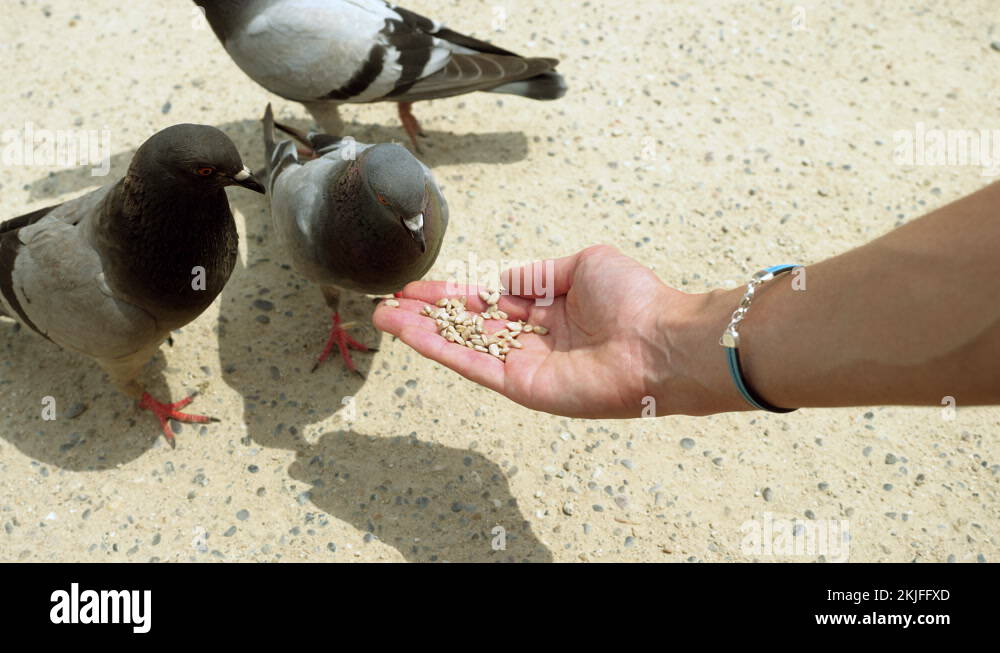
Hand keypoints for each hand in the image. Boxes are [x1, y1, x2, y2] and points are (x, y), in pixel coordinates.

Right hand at [373, 245, 741, 417]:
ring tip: (382, 316)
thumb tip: (504, 281)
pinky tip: (409, 334)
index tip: (417, 287)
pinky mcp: (521, 386)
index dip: (453, 293)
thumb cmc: (634, 298)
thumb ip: (539, 273)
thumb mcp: (584, 264)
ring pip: (461, 345)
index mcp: (548, 308)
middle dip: (426, 314)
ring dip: (420, 332)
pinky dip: (439, 349)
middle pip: (467, 324)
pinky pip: (472, 365)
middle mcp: (532, 338)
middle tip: (387, 304)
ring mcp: (524, 365)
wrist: (659, 340)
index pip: (488, 299)